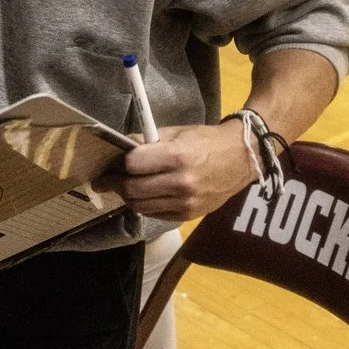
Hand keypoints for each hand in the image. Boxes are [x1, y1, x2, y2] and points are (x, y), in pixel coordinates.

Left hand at [116, 121, 255, 221]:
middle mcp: (181, 183)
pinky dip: (144, 205)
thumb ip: (147, 142)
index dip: (119, 163)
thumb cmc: (206, 141)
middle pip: (133, 189)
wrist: (241, 159)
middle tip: (106, 178)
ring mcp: (186, 203)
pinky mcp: (188, 215)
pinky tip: (144, 195)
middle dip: (115, 183)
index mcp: (178, 156)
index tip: (110, 162)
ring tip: (124, 186)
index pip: (133, 165)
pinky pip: (154, 214)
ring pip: (140, 206)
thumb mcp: (177, 133)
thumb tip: (118, 149)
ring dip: (127, 196)